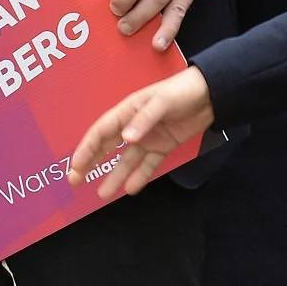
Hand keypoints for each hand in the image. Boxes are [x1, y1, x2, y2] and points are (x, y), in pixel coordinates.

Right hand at [69, 66, 213, 199]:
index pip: (101, 131)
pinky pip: (148, 165)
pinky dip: (140, 177)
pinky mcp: (163, 147)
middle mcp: (133, 126)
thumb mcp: (161, 101)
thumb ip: (143, 120)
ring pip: (126, 161)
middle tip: (75, 180)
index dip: (86, 148)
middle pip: (107, 147)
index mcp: (127, 110)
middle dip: (90, 162)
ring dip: (114, 176)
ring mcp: (148, 138)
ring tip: (102, 194)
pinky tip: (130, 189)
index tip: (75, 166)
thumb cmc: (182, 91)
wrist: (211, 95)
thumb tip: (125, 139)